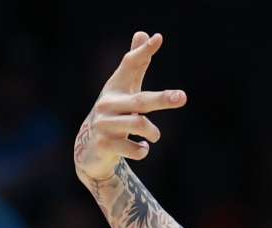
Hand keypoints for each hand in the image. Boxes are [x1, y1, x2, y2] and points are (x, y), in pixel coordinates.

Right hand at [74, 31, 187, 181]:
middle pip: (141, 100)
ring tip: (154, 135)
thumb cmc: (114, 113)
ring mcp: (105, 125)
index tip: (157, 39)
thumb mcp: (124, 89)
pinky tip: (141, 147)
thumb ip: (135, 65)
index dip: (142, 52)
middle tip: (182, 97)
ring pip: (139, 125)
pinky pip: (134, 149)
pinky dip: (142, 149)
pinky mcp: (105, 146)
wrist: (89, 149)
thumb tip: (143, 33)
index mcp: (115, 88)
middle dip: (162, 99)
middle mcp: (107, 104)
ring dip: (152, 132)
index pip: (129, 65)